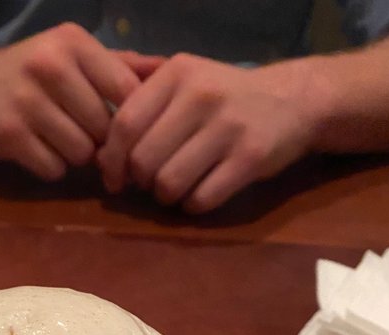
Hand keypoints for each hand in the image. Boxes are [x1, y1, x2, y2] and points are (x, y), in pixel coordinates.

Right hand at [0, 23, 140, 179]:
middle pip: (104, 128)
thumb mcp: (72, 56)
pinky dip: (50, 166)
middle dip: (97, 140)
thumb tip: (169, 69)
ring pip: (81, 153)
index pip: (126, 90)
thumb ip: (120, 65)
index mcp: (72, 43)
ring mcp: (27, 101)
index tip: (118, 125)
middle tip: (79, 132)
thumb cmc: (30, 73)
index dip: (129, 117)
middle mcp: (50, 66)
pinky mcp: (10, 135)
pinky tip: (37, 149)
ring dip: (74, 156)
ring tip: (57, 139)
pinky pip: (53, 168)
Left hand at [97, 54, 315, 211]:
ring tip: (177, 188)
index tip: (113, 179)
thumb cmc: (226, 95)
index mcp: (177, 74)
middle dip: (141, 182)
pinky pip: (201, 199)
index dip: (110, 160)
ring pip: (169, 184)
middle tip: (152, 182)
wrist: (294, 100)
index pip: (124, 125)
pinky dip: (193, 206)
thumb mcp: (185, 76)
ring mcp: (228, 127)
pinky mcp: (250, 158)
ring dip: (166, 198)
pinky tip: (200, 194)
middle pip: (143, 161)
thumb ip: (140, 89)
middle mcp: (201, 95)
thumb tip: (94, 124)